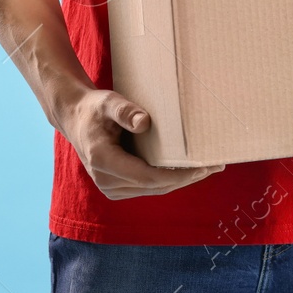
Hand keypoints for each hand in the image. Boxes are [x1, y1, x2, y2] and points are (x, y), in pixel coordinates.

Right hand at [56, 86, 225, 198]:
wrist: (76, 119)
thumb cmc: (95, 108)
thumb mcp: (109, 102)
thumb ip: (125, 111)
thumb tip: (144, 122)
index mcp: (102, 161)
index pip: (146, 176)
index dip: (176, 175)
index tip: (201, 168)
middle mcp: (105, 180)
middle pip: (154, 186)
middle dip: (186, 178)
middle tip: (216, 166)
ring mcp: (109, 187)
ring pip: (153, 189)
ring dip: (181, 181)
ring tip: (210, 168)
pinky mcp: (116, 187)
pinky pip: (148, 187)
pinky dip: (169, 180)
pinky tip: (189, 170)